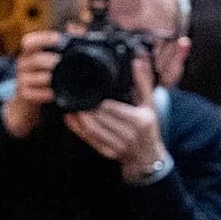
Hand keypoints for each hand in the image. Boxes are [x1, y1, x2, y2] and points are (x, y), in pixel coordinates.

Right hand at [2, 31, 60, 138]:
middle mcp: (22, 64)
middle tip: (62, 63)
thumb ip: (61, 45)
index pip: (29, 42)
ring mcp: (22, 80)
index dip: (43, 38)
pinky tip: (56, 93)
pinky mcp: (24, 94)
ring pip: (36, 78)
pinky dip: (47, 93)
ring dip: (51, 78)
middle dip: (51, 61)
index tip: (58, 38)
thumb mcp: (47, 58)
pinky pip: (36, 94)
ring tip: (63, 79)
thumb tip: (77, 29)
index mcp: (28, 52)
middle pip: (36, 60)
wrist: (26, 99)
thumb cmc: (43, 74)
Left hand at [64, 56, 168, 178]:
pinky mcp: (107, 153)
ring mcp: (117, 146)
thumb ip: (144, 82)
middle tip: (75, 93)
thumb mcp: (150, 105)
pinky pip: (88, 139)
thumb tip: (138, 61)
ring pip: (91, 129)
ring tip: (72, 104)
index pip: (111, 107)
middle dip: (86, 106)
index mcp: (138, 120)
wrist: (148, 158)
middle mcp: (128, 134)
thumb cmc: (148, 128)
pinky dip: (77, 128)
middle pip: (99, 117)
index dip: (97, 100)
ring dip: (78, 116)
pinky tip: (70, 118)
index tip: (89, 89)